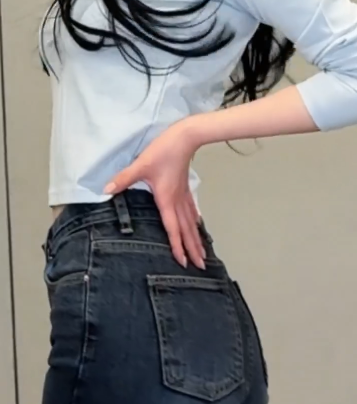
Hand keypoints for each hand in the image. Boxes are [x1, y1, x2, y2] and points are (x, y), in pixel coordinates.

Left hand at [104, 120, 205, 268]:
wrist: (185, 137)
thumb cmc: (164, 151)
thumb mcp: (141, 165)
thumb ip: (124, 179)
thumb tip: (106, 190)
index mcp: (167, 200)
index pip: (173, 228)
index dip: (177, 246)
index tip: (183, 262)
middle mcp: (177, 201)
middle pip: (186, 230)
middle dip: (193, 249)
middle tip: (200, 266)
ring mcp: (183, 195)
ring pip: (191, 222)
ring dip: (196, 238)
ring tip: (203, 253)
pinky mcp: (185, 188)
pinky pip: (191, 210)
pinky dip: (195, 221)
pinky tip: (197, 224)